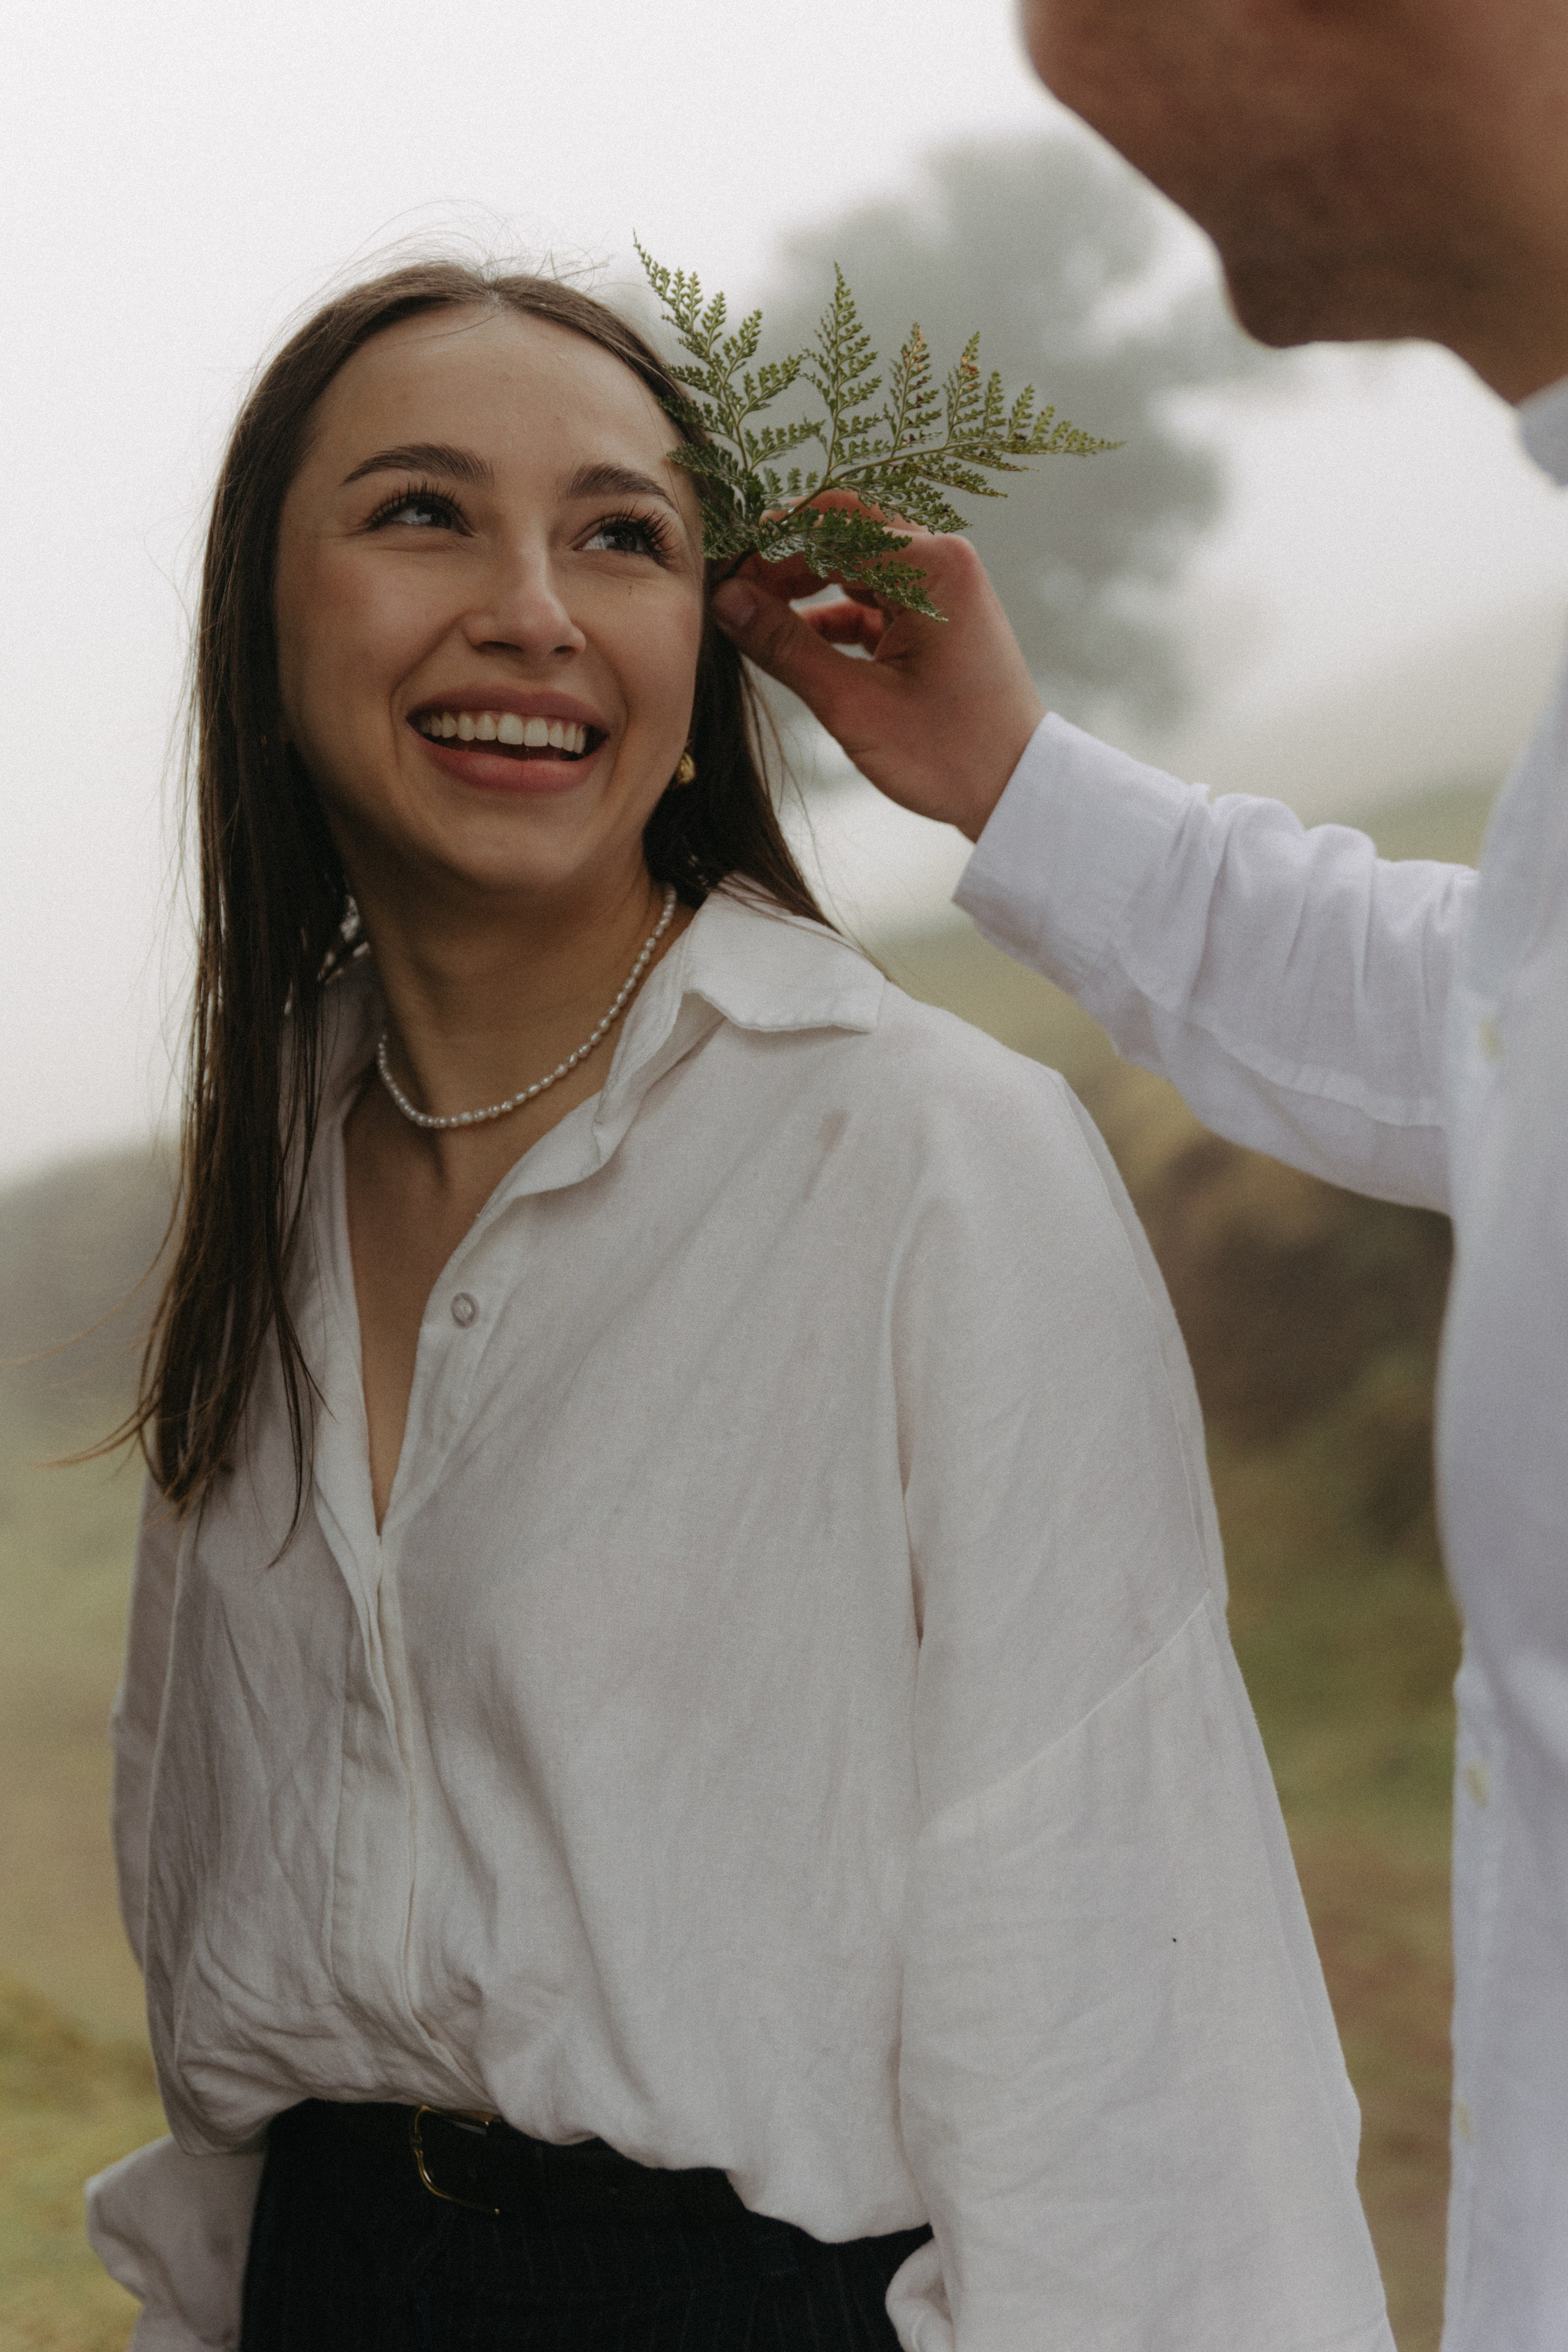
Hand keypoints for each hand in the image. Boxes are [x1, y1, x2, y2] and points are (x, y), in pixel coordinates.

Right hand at [708, 499, 1044, 841]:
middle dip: (782, 557)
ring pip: (852, 563)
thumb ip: (786, 646)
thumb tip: (726, 598)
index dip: (769, 544)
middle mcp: (939, 562)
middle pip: (841, 531)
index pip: (831, 525)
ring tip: (751, 614)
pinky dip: (829, 614)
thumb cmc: (951, 754)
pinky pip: (869, 598)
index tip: (720, 570)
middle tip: (730, 588)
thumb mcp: (855, 705)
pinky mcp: (932, 619)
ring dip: (802, 584)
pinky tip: (789, 639)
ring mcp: (938, 590)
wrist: (1015, 790)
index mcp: (931, 566)